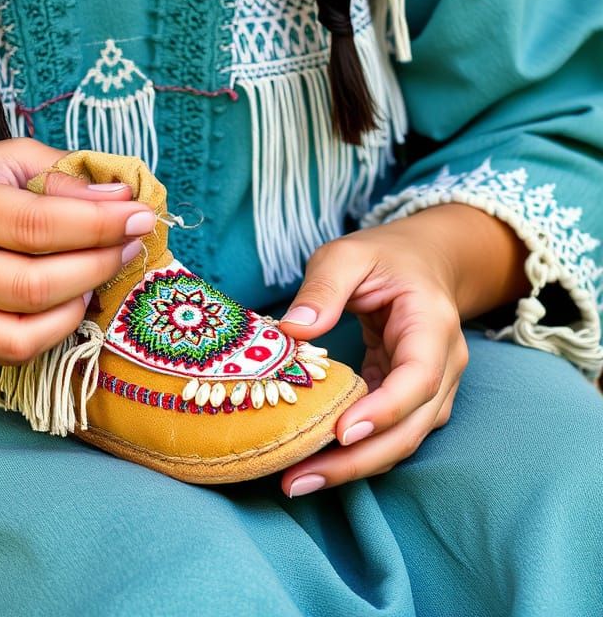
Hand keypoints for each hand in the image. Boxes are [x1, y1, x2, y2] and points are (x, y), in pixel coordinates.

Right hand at [0, 138, 154, 366]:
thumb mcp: (6, 159)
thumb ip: (62, 176)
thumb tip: (121, 199)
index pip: (37, 224)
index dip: (99, 225)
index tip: (139, 217)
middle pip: (34, 285)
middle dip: (98, 266)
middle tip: (128, 247)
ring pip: (24, 334)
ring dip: (78, 306)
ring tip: (95, 276)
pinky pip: (11, 355)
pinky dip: (52, 331)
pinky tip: (64, 300)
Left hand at [275, 214, 469, 497]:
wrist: (424, 261)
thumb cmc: (384, 256)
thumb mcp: (347, 254)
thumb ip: (323, 287)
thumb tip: (292, 329)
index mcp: (432, 324)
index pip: (418, 378)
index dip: (383, 410)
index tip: (341, 431)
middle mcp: (443, 365)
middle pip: (411, 426)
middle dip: (358, 459)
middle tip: (300, 478)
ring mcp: (432, 387)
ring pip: (401, 440)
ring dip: (354, 466)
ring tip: (298, 481)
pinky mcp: (409, 399)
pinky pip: (387, 433)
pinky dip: (353, 451)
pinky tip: (313, 462)